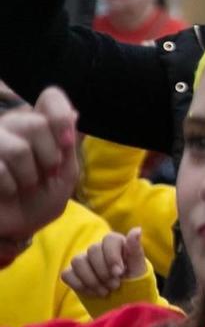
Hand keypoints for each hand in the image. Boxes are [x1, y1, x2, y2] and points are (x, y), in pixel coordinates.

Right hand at [0, 88, 79, 243]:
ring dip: (28, 176)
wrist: (13, 229)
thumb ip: (69, 146)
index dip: (61, 117)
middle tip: (43, 175)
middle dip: (48, 158)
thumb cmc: (38, 201)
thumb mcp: (65, 174)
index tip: (67, 143)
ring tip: (22, 185)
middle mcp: (10, 126)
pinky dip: (9, 186)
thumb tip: (75, 114)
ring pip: (18, 148)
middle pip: (36, 124)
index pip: (51, 97)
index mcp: (36, 125)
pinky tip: (4, 191)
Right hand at [61, 228, 147, 297]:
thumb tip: (137, 229)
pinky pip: (67, 274)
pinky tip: (93, 293)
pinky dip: (79, 285)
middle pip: (92, 250)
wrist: (124, 300)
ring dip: (91, 279)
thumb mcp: (139, 267)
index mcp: (116, 243)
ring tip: (105, 292)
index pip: (109, 239)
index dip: (112, 256)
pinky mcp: (73, 273)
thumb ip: (135, 249)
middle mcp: (98, 249)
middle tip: (115, 286)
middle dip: (104, 271)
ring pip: (77, 261)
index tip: (119, 273)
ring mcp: (84, 260)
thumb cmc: (135, 281)